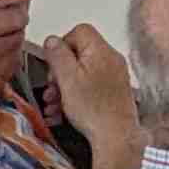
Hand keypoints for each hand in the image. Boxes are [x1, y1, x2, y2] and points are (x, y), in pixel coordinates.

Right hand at [35, 21, 135, 136]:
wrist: (115, 136)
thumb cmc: (94, 109)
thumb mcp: (67, 79)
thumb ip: (58, 56)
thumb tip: (52, 40)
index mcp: (101, 51)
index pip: (80, 31)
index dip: (62, 45)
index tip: (53, 64)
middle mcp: (111, 60)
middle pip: (79, 54)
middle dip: (60, 71)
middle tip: (52, 87)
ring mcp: (114, 76)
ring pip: (81, 73)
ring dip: (63, 86)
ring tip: (53, 103)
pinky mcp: (113, 91)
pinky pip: (89, 86)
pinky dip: (74, 95)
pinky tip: (62, 111)